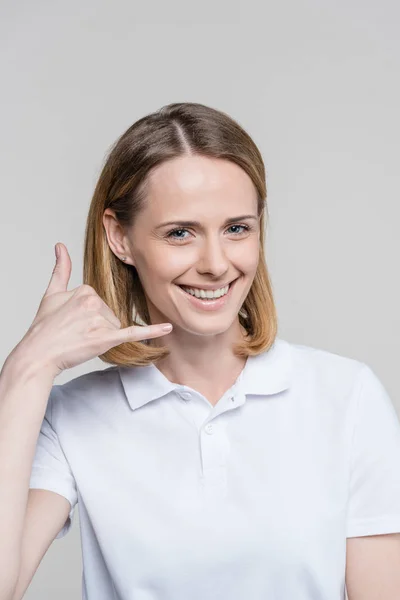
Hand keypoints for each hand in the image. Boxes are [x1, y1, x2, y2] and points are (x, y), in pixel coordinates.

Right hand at [9, 243, 172, 377]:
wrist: (38, 354)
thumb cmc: (44, 327)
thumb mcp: (51, 294)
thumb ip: (61, 269)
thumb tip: (61, 245)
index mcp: (85, 289)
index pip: (99, 301)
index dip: (87, 315)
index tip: (71, 321)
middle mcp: (93, 302)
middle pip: (109, 313)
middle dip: (95, 325)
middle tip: (73, 333)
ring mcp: (100, 320)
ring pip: (115, 326)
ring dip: (101, 336)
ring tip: (79, 339)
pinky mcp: (106, 338)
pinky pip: (133, 332)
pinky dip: (152, 331)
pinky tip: (168, 328)